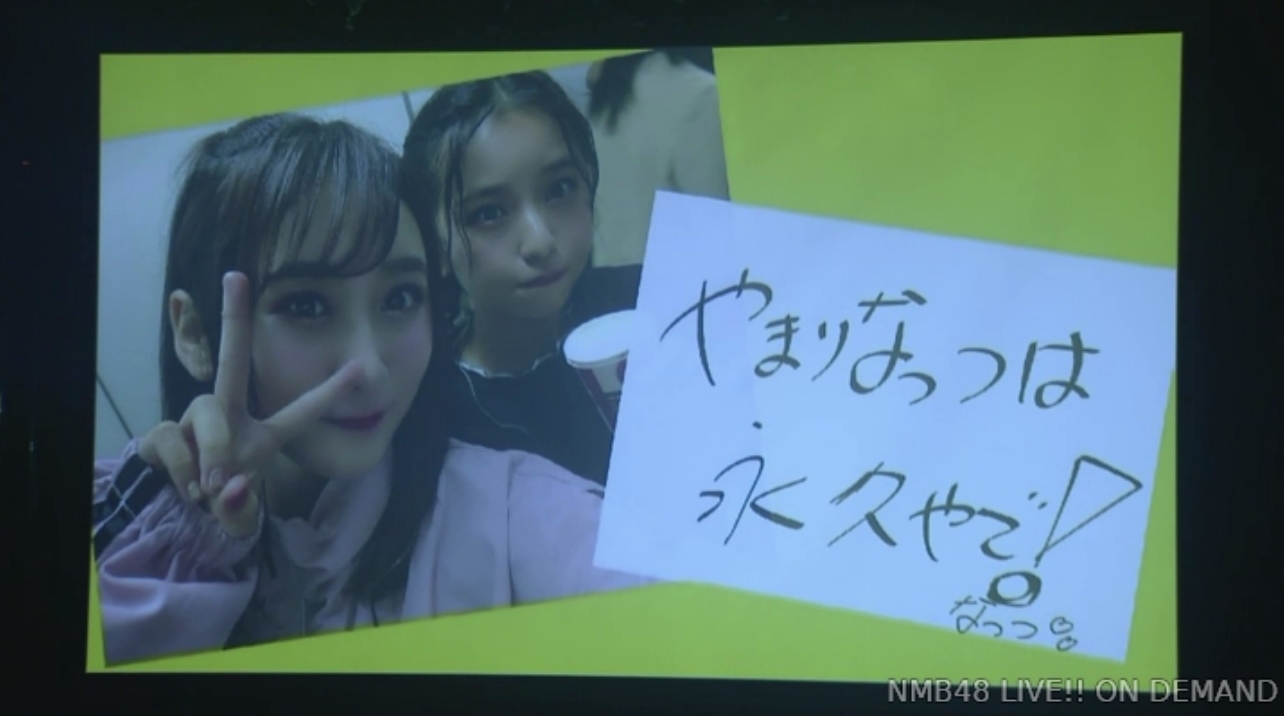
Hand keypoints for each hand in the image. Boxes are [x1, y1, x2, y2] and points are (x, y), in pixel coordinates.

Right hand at [139, 272, 360, 536]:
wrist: (175, 511)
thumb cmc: (219, 500)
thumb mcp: (237, 513)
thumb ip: (239, 509)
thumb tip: (228, 487)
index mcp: (264, 434)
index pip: (301, 413)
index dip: (330, 392)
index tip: (360, 367)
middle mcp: (230, 415)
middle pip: (233, 361)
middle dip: (235, 317)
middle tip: (235, 276)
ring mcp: (196, 420)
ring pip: (208, 410)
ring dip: (213, 448)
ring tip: (211, 484)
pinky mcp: (164, 432)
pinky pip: (174, 440)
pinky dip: (183, 469)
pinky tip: (189, 487)